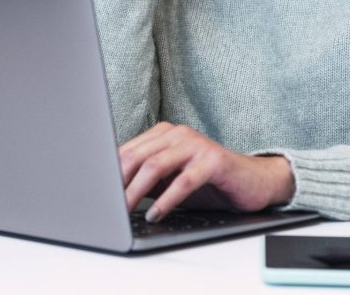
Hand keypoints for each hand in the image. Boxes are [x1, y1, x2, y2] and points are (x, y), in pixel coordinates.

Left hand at [118, 122, 294, 222]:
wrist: (252, 181)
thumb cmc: (208, 181)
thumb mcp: (171, 181)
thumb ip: (146, 181)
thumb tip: (113, 193)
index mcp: (163, 134)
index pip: (127, 151)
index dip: (109, 173)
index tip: (96, 194)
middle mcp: (178, 134)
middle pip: (137, 157)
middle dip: (118, 183)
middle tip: (106, 206)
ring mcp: (196, 144)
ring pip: (155, 166)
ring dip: (136, 191)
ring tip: (125, 210)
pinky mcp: (213, 160)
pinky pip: (184, 181)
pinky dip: (166, 200)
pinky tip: (156, 214)